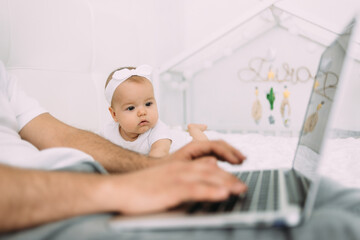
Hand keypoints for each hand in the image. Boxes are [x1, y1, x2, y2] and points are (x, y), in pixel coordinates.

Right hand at [108, 158, 246, 214]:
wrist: (119, 190)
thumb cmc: (141, 188)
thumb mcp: (166, 179)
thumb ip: (184, 176)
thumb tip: (203, 173)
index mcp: (180, 164)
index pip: (208, 162)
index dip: (225, 167)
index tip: (237, 176)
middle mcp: (180, 167)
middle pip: (212, 169)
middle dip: (230, 177)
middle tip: (243, 187)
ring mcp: (176, 177)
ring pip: (207, 176)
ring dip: (226, 183)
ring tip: (240, 190)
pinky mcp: (171, 189)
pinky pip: (195, 189)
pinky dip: (211, 190)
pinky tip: (223, 194)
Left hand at [165, 140, 245, 164]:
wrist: (152, 170)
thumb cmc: (164, 169)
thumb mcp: (181, 167)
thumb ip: (198, 164)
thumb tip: (214, 161)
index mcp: (194, 147)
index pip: (216, 146)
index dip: (229, 153)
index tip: (238, 161)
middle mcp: (197, 147)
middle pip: (220, 145)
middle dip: (233, 152)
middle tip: (243, 160)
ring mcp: (199, 152)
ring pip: (219, 150)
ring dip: (231, 155)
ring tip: (241, 161)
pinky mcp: (199, 158)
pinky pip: (216, 155)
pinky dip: (225, 159)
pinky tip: (230, 164)